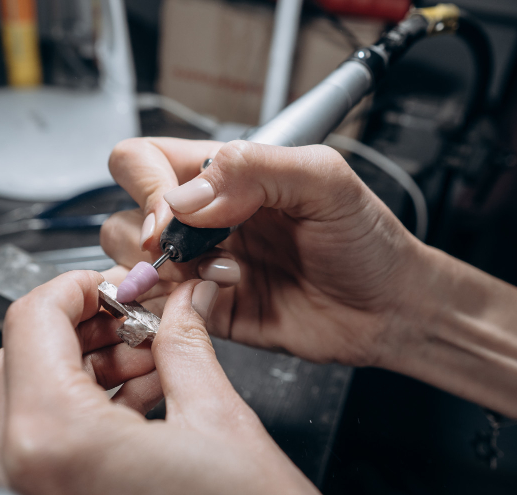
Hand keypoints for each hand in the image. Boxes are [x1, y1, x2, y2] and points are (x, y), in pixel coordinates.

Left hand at [0, 270, 435, 494]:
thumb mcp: (224, 419)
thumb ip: (183, 345)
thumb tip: (176, 306)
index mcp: (60, 446)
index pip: (28, 324)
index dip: (74, 287)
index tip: (111, 284)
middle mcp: (31, 493)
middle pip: (14, 368)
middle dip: (71, 331)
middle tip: (133, 321)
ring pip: (26, 418)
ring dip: (75, 378)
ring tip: (146, 366)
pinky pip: (45, 468)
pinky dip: (79, 427)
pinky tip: (139, 413)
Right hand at [102, 138, 424, 366]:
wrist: (390, 308)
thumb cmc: (367, 240)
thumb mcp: (325, 181)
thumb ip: (257, 168)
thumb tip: (187, 196)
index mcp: (224, 175)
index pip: (143, 160)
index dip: (146, 185)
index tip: (177, 214)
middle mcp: (204, 219)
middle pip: (126, 213)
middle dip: (146, 236)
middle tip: (190, 252)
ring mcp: (201, 268)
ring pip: (132, 265)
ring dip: (164, 274)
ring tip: (224, 277)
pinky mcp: (207, 313)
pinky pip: (159, 311)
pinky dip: (174, 310)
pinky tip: (222, 301)